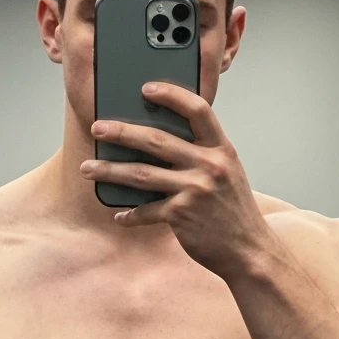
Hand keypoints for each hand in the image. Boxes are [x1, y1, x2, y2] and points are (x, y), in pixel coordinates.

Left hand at [80, 81, 270, 281]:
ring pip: (142, 174)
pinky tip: (119, 215)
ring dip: (110, 171)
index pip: (198, 110)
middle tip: (97, 128)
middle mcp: (210, 165)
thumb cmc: (233, 211)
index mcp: (222, 150)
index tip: (146, 88)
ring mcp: (195, 190)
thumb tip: (158, 143)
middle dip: (122, 132)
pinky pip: (147, 211)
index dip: (172, 95)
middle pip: (157, 140)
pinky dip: (131, 214)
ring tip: (88, 168)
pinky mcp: (182, 215)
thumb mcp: (228, 173)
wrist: (250, 251)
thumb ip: (203, 154)